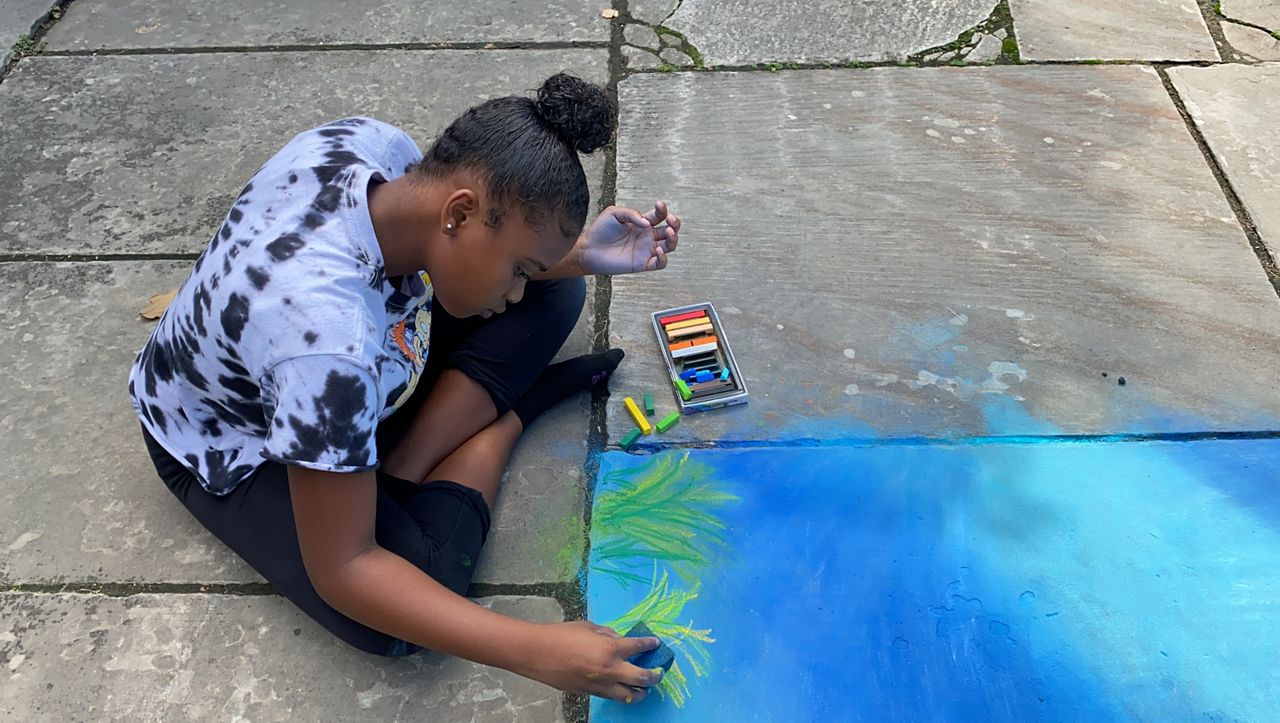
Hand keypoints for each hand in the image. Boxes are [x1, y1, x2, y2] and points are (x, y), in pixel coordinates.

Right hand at [514, 621, 664, 702]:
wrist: (538, 653)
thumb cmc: (562, 635)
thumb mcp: (589, 627)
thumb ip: (608, 634)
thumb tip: (619, 640)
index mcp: (610, 648)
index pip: (638, 647)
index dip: (650, 645)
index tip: (656, 644)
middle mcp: (610, 669)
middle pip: (641, 678)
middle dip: (654, 676)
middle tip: (659, 673)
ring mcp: (600, 684)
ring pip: (629, 695)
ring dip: (641, 692)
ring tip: (645, 689)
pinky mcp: (590, 693)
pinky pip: (611, 696)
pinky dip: (621, 693)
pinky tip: (623, 689)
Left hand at [577, 201, 680, 275]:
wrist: (588, 249)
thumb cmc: (600, 230)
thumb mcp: (614, 213)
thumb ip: (631, 214)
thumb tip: (647, 223)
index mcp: (642, 223)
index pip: (659, 216)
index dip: (662, 209)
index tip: (659, 204)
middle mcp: (647, 236)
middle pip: (669, 230)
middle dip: (675, 223)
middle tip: (671, 220)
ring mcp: (645, 250)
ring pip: (669, 246)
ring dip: (673, 239)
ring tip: (669, 232)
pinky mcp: (641, 264)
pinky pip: (659, 264)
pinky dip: (663, 258)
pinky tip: (658, 250)